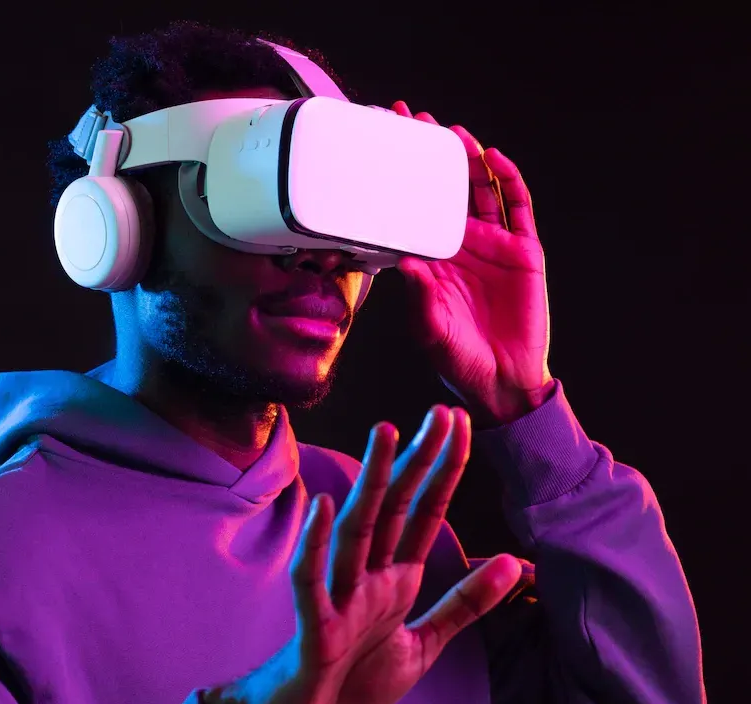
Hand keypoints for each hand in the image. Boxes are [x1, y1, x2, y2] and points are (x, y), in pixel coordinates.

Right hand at [204, 406, 521, 703]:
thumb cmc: (354, 678)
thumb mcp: (424, 643)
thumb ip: (465, 604)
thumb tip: (514, 561)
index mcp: (394, 579)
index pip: (425, 514)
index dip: (445, 470)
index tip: (461, 424)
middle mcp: (367, 576)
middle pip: (396, 508)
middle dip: (419, 459)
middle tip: (442, 411)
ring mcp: (338, 598)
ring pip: (356, 530)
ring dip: (372, 483)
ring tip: (386, 433)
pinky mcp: (315, 629)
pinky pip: (311, 581)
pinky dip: (316, 545)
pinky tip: (324, 508)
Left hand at [391, 101, 554, 426]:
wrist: (501, 380)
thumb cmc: (457, 357)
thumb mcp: (428, 327)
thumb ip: (418, 295)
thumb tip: (404, 262)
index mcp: (434, 260)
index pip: (413, 210)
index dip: (399, 181)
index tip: (382, 151)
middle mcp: (462, 246)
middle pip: (446, 190)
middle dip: (431, 156)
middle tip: (412, 121)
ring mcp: (494, 246)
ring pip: (481, 190)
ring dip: (468, 159)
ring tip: (451, 133)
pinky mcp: (523, 252)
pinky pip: (518, 207)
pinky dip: (509, 181)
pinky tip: (495, 159)